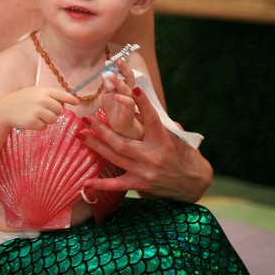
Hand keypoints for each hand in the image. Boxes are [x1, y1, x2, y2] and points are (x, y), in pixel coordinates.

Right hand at [4, 86, 70, 130]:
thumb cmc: (21, 101)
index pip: (61, 95)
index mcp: (43, 91)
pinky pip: (44, 127)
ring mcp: (37, 111)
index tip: (76, 102)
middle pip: (59, 110)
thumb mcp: (34, 93)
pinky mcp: (33, 122)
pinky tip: (30, 121)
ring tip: (35, 115)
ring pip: (53, 119)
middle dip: (54, 112)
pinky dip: (39, 126)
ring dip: (47, 120)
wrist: (4, 109)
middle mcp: (42, 100)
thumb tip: (63, 106)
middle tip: (42, 111)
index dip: (70, 99)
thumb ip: (48, 97)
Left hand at [81, 85, 211, 202]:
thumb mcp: (174, 136)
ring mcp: (145, 172)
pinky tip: (85, 183)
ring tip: (80, 135)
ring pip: (115, 158)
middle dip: (102, 130)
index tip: (132, 89)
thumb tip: (135, 107)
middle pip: (122, 142)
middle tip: (87, 118)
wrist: (193, 182)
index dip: (143, 104)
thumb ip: (153, 124)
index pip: (151, 119)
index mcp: (164, 141)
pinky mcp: (140, 185)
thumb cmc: (183, 154)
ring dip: (96, 145)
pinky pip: (117, 185)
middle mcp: (153, 156)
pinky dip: (101, 184)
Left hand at [96, 62, 141, 139]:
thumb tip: (104, 73)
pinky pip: (129, 103)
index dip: (120, 66)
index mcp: (123, 87)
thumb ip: (106, 85)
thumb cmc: (114, 110)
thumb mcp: (107, 95)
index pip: (123, 74)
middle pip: (129, 78)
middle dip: (124, 68)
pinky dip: (123, 99)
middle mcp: (128, 93)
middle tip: (118, 60)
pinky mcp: (129, 112)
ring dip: (120, 82)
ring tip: (112, 75)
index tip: (113, 58)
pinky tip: (117, 96)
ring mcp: (129, 102)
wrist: (118, 128)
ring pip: (128, 89)